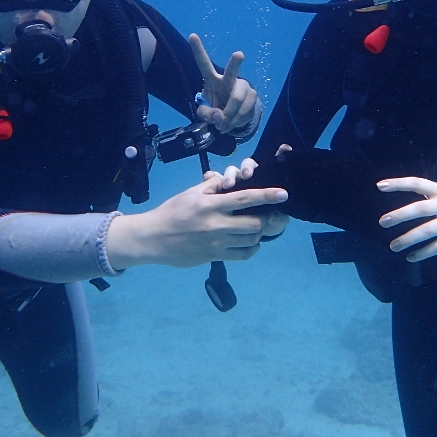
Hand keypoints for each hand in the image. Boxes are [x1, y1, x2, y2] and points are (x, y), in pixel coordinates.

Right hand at [105, 171, 286, 268]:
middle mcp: (216, 224)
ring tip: (254, 228)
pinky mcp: (214, 257)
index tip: (283, 194)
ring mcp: (216, 243)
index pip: (245, 198)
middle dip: (263, 219)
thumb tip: (228, 179)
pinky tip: (248, 243)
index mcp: (211, 205)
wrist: (152, 238)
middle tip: (263, 215)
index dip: (267, 195)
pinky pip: (243, 255)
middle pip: (254, 224)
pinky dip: (251, 248)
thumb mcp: (190, 194)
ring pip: (251, 240)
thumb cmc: (171, 212)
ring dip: (258, 234)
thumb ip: (211, 187)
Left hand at [189, 34, 258, 134]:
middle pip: (232, 72)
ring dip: (229, 117)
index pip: (203, 63)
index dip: (198, 50)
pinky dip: (236, 122)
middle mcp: (228, 79)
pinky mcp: (253, 95)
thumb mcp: (204, 114)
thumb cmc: (215, 109)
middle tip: (239, 54)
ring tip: (223, 126)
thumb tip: (220, 116)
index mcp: (212, 79)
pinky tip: (232, 123)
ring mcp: (242, 86)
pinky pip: (244, 111)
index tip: (192, 35)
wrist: (233, 116)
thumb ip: (207, 115)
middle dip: (235, 62)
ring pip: (237, 101)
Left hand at [375, 178, 436, 261]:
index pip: (418, 183)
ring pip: (428, 230)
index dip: (399, 183)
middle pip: (421, 208)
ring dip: (409, 239)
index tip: (380, 186)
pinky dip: (424, 252)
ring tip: (393, 246)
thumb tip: (409, 204)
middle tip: (383, 221)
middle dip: (401, 215)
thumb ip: (431, 196)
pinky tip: (411, 257)